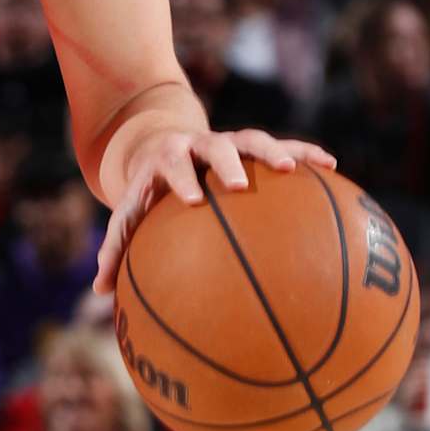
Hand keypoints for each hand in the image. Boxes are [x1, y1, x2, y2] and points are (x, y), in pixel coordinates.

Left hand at [94, 128, 335, 292]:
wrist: (160, 144)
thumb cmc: (145, 194)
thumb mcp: (129, 215)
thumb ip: (116, 248)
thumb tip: (98, 291)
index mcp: (165, 161)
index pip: (171, 167)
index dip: (181, 180)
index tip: (193, 200)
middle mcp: (197, 146)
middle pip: (213, 147)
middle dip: (226, 163)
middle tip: (240, 184)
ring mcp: (227, 143)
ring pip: (252, 139)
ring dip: (273, 150)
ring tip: (292, 167)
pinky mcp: (252, 146)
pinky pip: (282, 146)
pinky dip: (304, 153)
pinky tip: (330, 167)